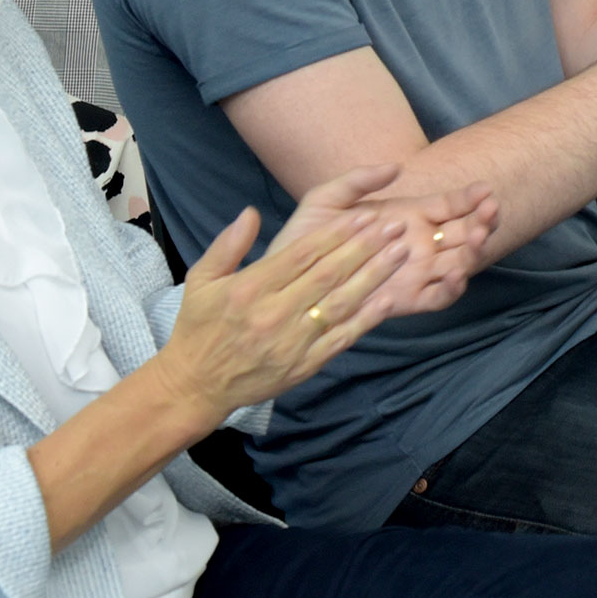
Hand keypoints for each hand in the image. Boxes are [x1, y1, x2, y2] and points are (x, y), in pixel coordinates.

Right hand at [152, 177, 412, 424]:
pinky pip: (341, 338)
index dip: (337, 233)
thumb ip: (228, 245)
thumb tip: (250, 212)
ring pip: (341, 303)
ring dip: (375, 276)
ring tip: (401, 252)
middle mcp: (273, 313)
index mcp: (250, 289)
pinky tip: (388, 299)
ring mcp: (292, 341)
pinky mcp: (303, 365)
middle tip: (396, 225)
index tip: (365, 215)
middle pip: (329, 274)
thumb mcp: (201, 281)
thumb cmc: (199, 328)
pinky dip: (366, 319)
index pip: (303, 254)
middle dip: (366, 247)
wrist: (195, 386)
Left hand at [271, 164, 496, 323]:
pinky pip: (438, 297)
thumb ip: (359, 179)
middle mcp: (421, 245)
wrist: (286, 278)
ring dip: (475, 250)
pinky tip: (454, 274)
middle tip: (489, 211)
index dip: (471, 198)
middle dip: (483, 221)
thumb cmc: (306, 237)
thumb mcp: (326, 198)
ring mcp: (417, 273)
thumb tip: (396, 167)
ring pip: (460, 263)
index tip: (484, 190)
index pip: (452, 206)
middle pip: (465, 233)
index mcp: (410, 217)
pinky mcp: (407, 299)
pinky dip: (453, 287)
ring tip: (477, 237)